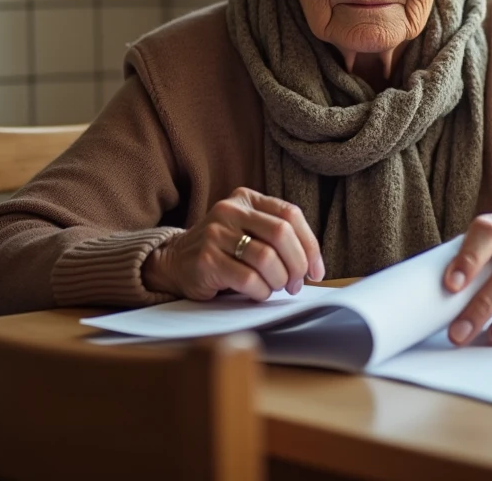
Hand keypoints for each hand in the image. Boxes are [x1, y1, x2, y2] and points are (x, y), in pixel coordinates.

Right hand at [142, 187, 324, 301]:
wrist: (174, 262)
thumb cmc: (223, 251)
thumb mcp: (248, 232)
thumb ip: (276, 237)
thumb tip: (313, 265)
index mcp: (247, 199)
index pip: (291, 214)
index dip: (310, 245)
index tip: (316, 271)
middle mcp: (230, 210)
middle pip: (282, 234)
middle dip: (297, 265)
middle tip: (296, 284)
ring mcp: (215, 233)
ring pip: (267, 258)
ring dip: (279, 280)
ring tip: (275, 288)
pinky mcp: (206, 258)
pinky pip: (247, 279)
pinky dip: (260, 291)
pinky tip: (258, 293)